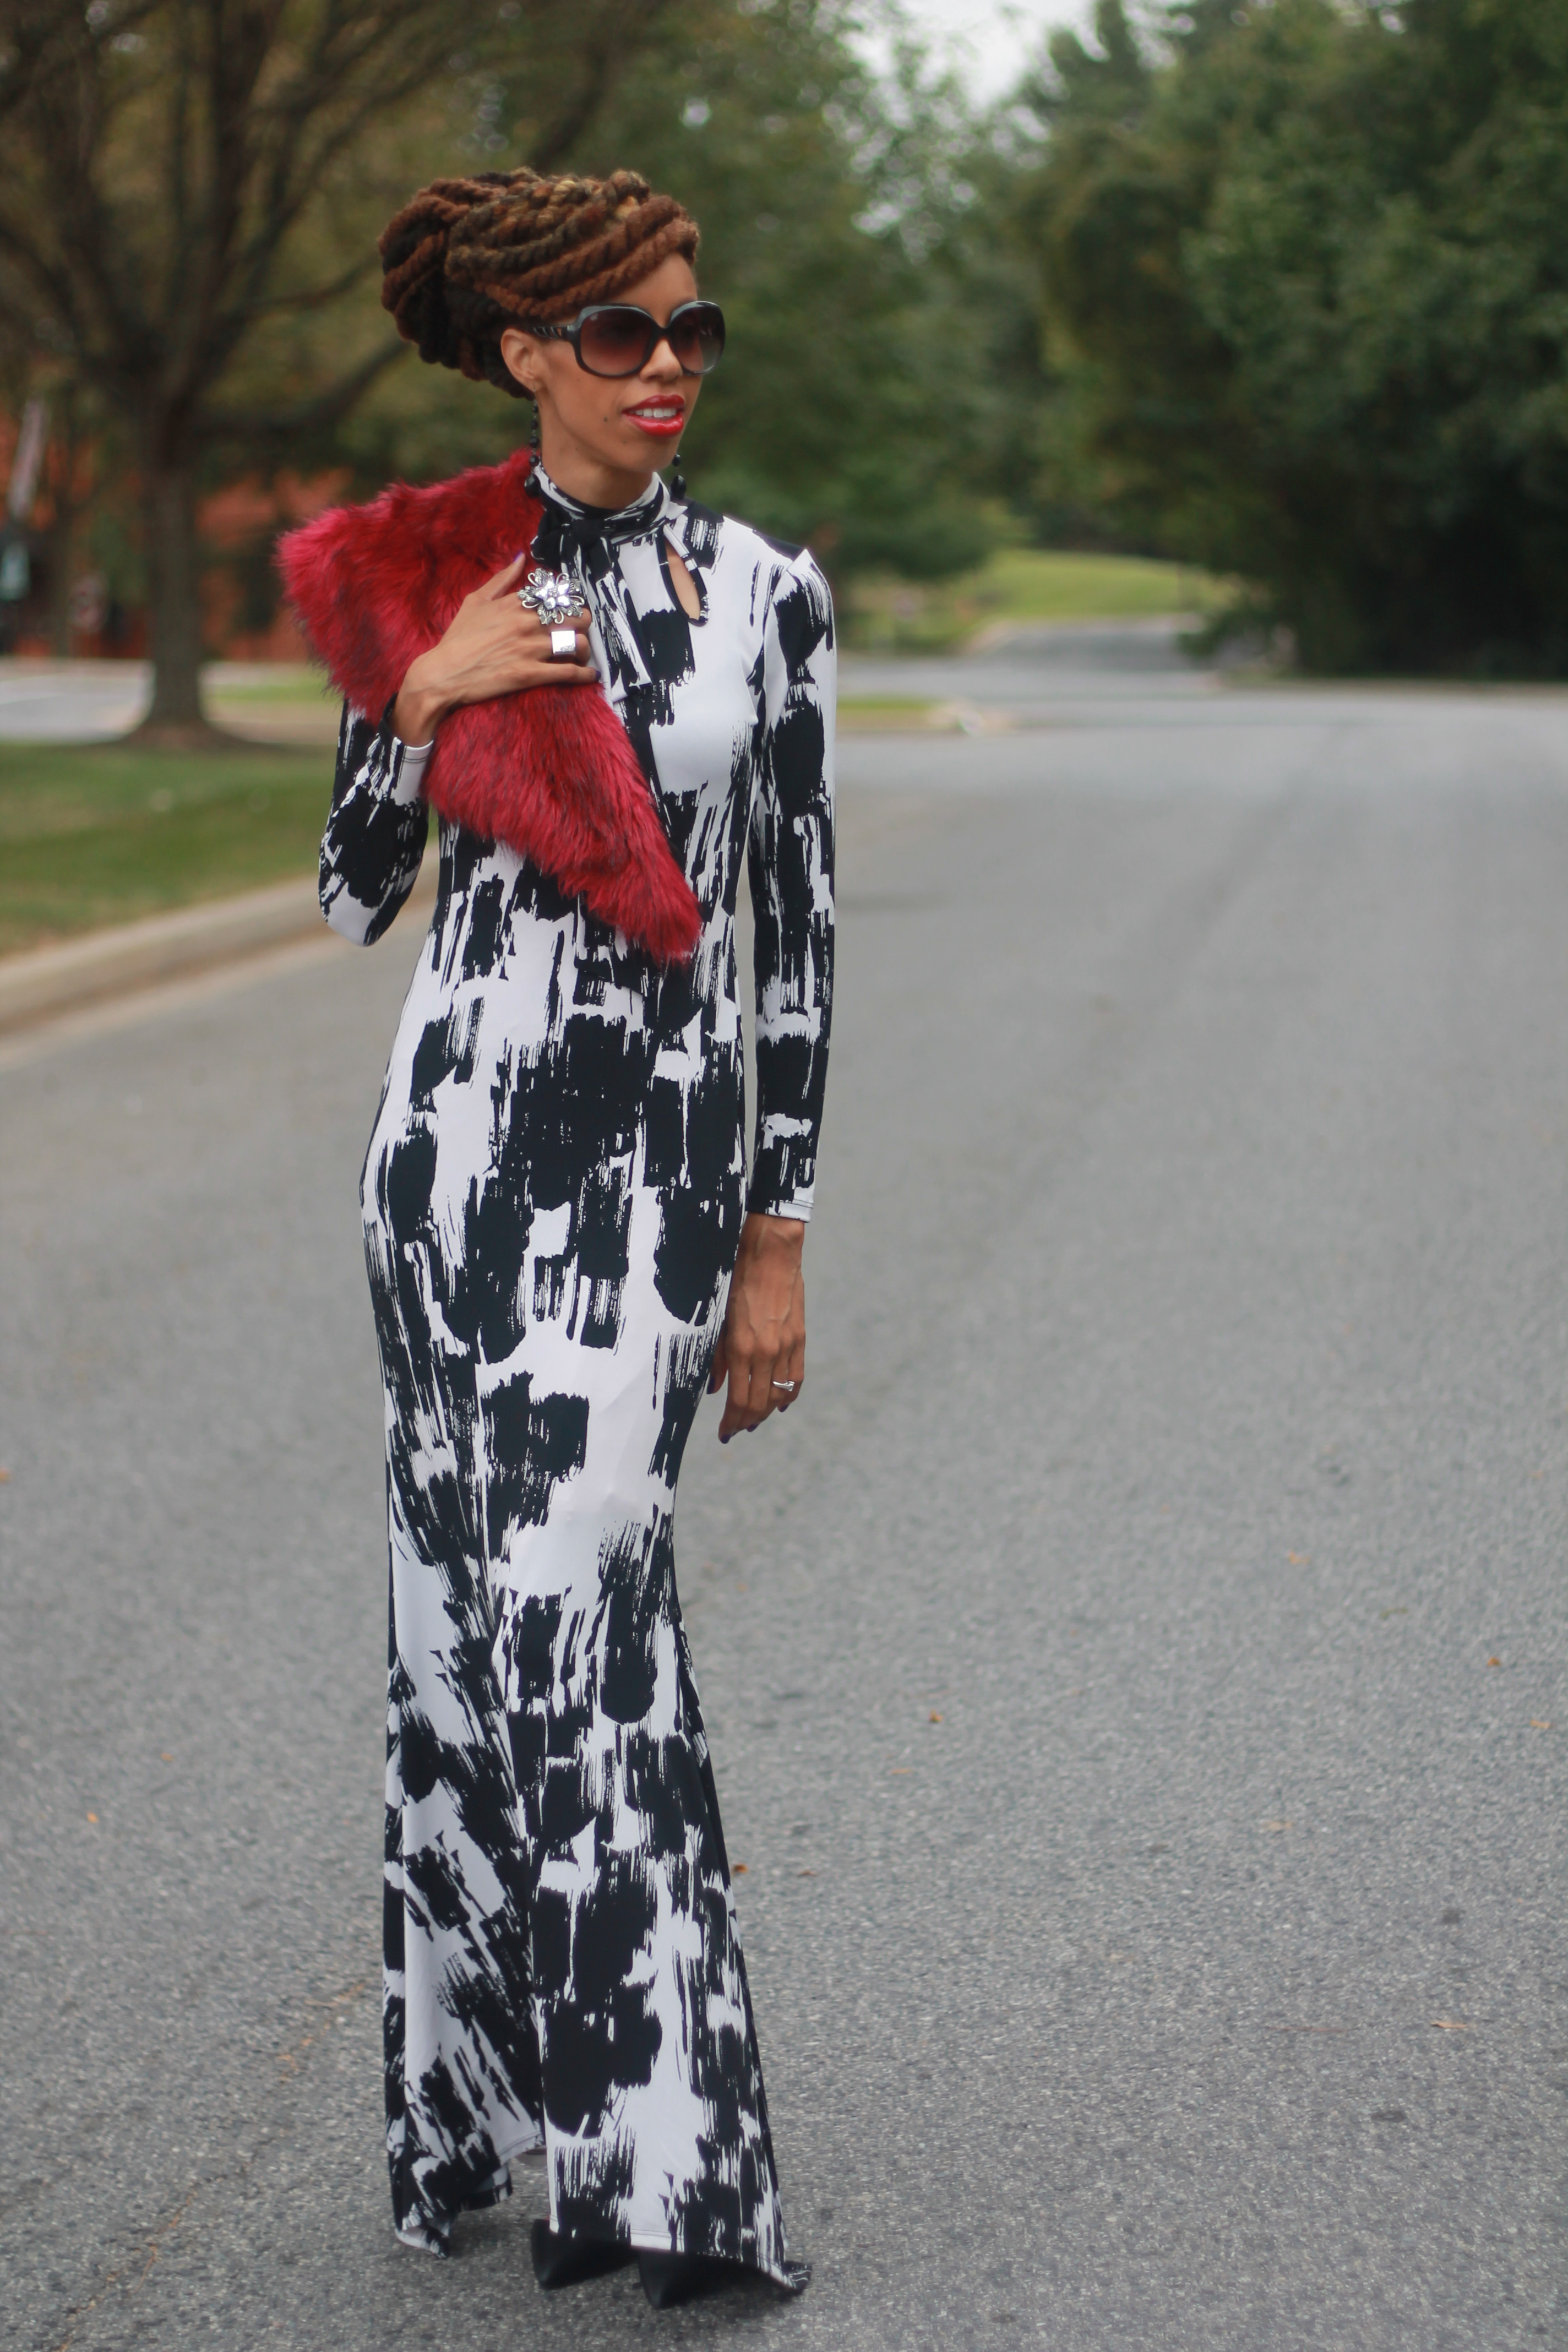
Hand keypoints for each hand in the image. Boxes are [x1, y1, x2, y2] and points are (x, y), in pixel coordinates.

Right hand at [391, 553, 595, 742]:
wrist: (444, 673)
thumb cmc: (458, 638)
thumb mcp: (475, 601)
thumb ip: (501, 579)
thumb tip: (520, 559)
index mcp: (515, 604)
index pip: (557, 595)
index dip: (569, 602)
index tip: (570, 609)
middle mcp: (526, 623)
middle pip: (575, 617)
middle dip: (582, 623)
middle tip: (579, 630)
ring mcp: (530, 648)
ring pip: (576, 643)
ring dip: (584, 649)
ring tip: (581, 654)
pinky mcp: (530, 674)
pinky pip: (568, 672)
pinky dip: (584, 674)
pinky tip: (590, 675)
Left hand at [709, 1213, 805, 1440]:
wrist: (770, 1254)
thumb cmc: (736, 1282)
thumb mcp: (718, 1319)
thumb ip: (716, 1357)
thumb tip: (714, 1389)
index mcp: (741, 1348)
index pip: (739, 1401)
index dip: (731, 1422)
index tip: (724, 1432)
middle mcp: (766, 1352)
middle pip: (760, 1404)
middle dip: (747, 1422)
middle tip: (736, 1429)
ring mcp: (786, 1347)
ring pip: (779, 1395)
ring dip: (767, 1412)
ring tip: (755, 1420)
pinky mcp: (799, 1338)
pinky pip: (796, 1378)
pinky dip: (788, 1395)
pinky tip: (780, 1404)